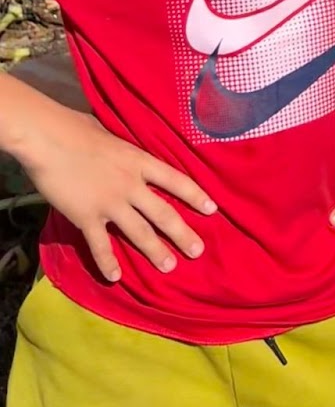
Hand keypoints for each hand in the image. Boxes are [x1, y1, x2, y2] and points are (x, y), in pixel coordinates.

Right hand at [17, 101, 216, 283]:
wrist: (49, 139)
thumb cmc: (77, 128)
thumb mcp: (112, 135)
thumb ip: (124, 150)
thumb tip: (126, 151)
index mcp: (140, 160)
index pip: (176, 180)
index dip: (195, 195)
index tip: (212, 209)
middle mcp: (131, 184)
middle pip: (163, 213)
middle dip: (183, 234)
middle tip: (198, 251)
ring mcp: (110, 202)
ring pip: (139, 233)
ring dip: (155, 251)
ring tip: (170, 266)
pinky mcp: (86, 217)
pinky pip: (100, 245)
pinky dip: (108, 263)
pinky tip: (116, 278)